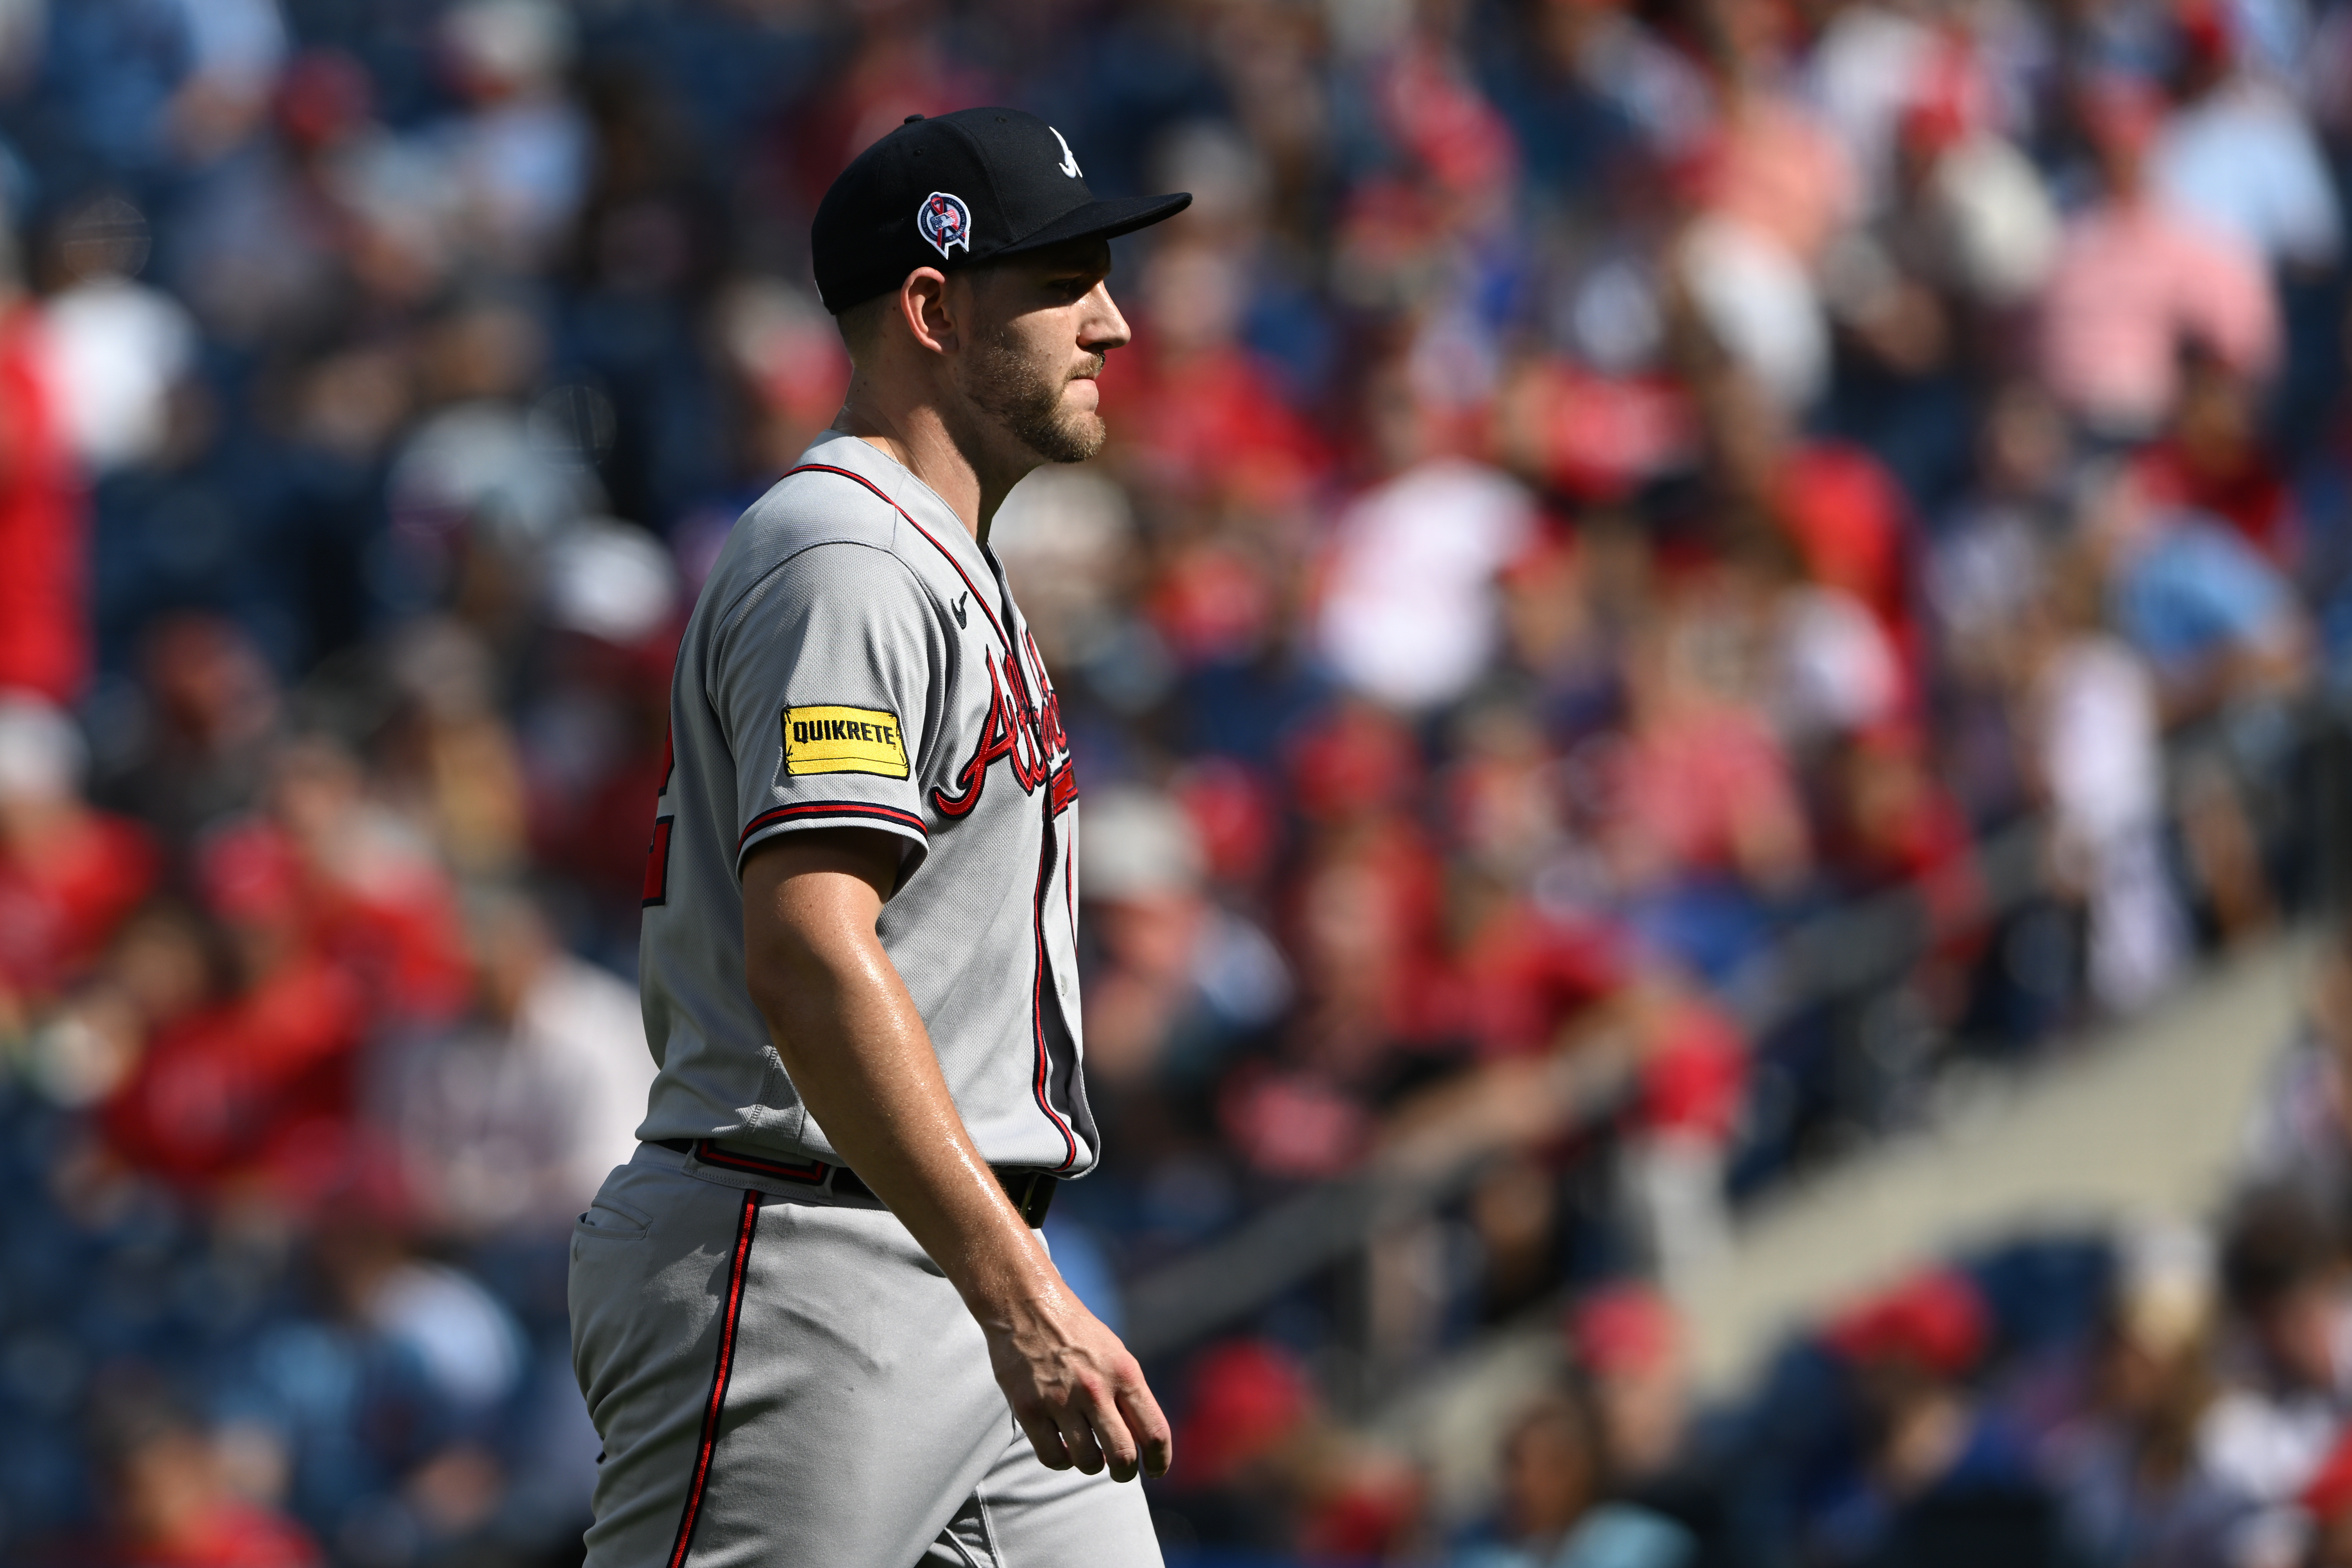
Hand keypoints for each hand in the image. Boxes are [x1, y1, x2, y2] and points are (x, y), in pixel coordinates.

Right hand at [983, 1289, 1172, 1482]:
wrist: (1026, 1304)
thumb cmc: (1076, 1333)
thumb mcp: (1115, 1354)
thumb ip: (1130, 1395)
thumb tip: (1143, 1441)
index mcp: (1124, 1372)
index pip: (1154, 1432)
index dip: (1160, 1461)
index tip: (1155, 1471)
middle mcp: (1095, 1388)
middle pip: (1123, 1456)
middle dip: (1125, 1472)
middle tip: (1120, 1470)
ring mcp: (1060, 1400)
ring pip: (1088, 1463)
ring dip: (1092, 1465)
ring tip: (1088, 1452)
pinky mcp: (1029, 1409)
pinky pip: (1053, 1458)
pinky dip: (1062, 1461)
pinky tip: (1063, 1448)